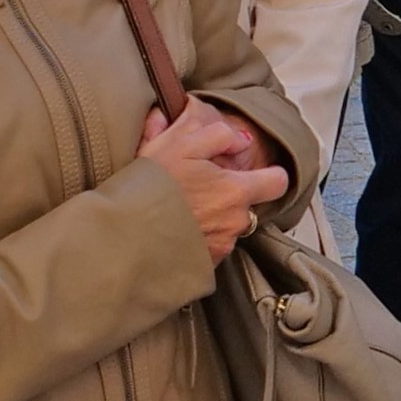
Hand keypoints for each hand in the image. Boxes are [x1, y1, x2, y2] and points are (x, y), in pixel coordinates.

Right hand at [143, 101, 281, 261]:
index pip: (278, 182)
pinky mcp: (204, 266)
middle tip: (199, 190)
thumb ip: (219, 135)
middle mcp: (235, 222)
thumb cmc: (150, 185)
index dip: (269, 175)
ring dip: (212, 219)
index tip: (257, 174)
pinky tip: (176, 230)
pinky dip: (198, 240)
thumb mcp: (181, 143)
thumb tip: (240, 139)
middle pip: (247, 205)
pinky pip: (210, 248)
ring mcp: (221, 247)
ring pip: (228, 227)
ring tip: (181, 211)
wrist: (122, 232)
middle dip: (229, 197)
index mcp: (236, 191)